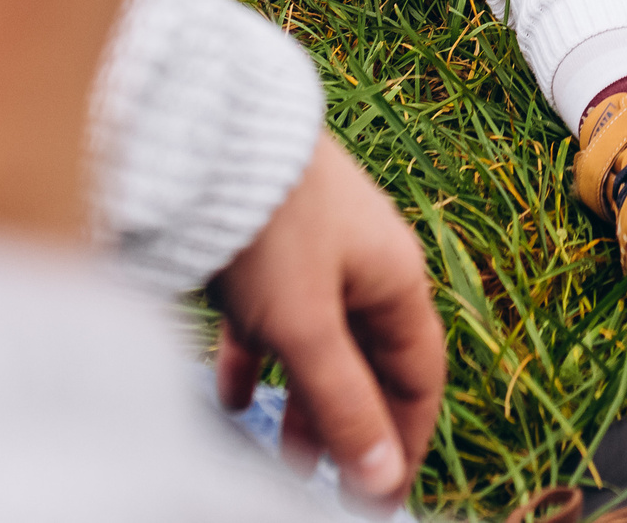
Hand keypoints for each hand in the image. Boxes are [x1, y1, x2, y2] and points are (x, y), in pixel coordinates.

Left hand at [212, 135, 446, 501]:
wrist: (208, 139)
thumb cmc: (273, 225)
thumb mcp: (308, 327)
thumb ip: (344, 404)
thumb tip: (381, 478)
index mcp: (396, 279)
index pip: (418, 376)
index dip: (406, 439)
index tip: (385, 497)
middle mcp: (362, 268)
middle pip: (367, 365)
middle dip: (349, 430)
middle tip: (329, 488)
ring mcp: (312, 258)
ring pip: (318, 348)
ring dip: (302, 404)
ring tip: (281, 459)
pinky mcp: (264, 252)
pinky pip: (271, 323)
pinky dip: (258, 364)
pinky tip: (231, 399)